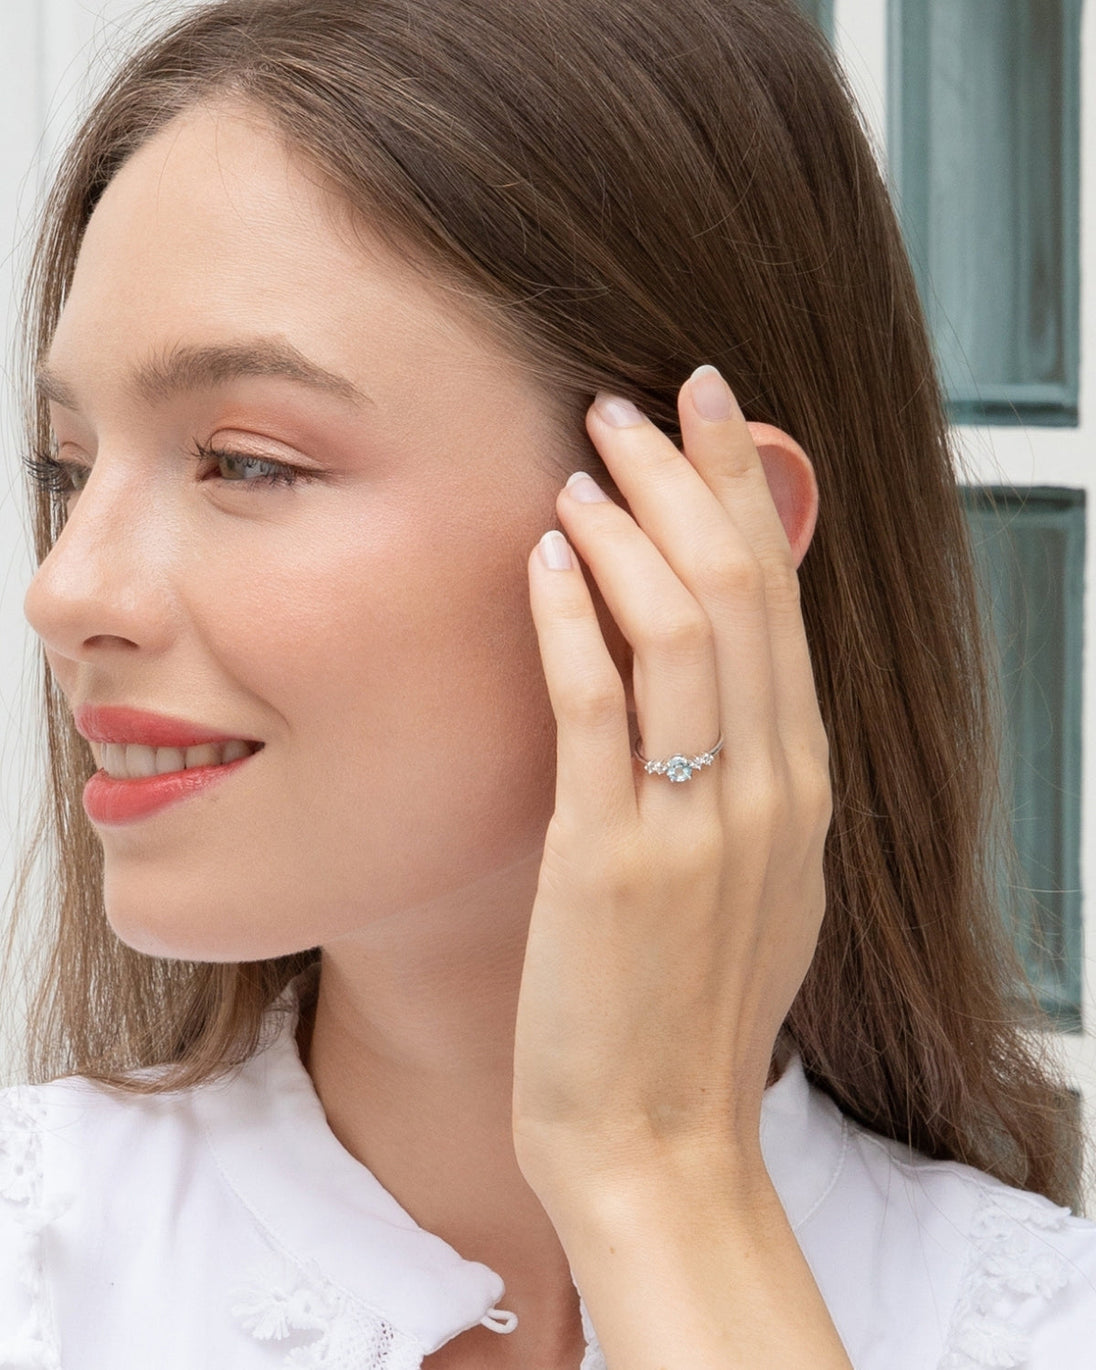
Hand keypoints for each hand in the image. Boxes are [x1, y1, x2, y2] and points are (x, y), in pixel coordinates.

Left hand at [514, 366, 832, 1208]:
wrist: (661, 1139)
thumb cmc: (689, 1007)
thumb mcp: (756, 877)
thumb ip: (751, 768)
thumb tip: (723, 667)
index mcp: (803, 784)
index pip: (784, 600)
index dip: (745, 492)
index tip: (710, 412)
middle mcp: (768, 789)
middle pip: (742, 589)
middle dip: (687, 477)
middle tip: (629, 404)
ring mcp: (696, 824)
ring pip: (685, 629)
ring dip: (631, 528)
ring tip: (579, 463)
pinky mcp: (613, 862)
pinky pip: (598, 711)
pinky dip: (573, 623)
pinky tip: (544, 557)